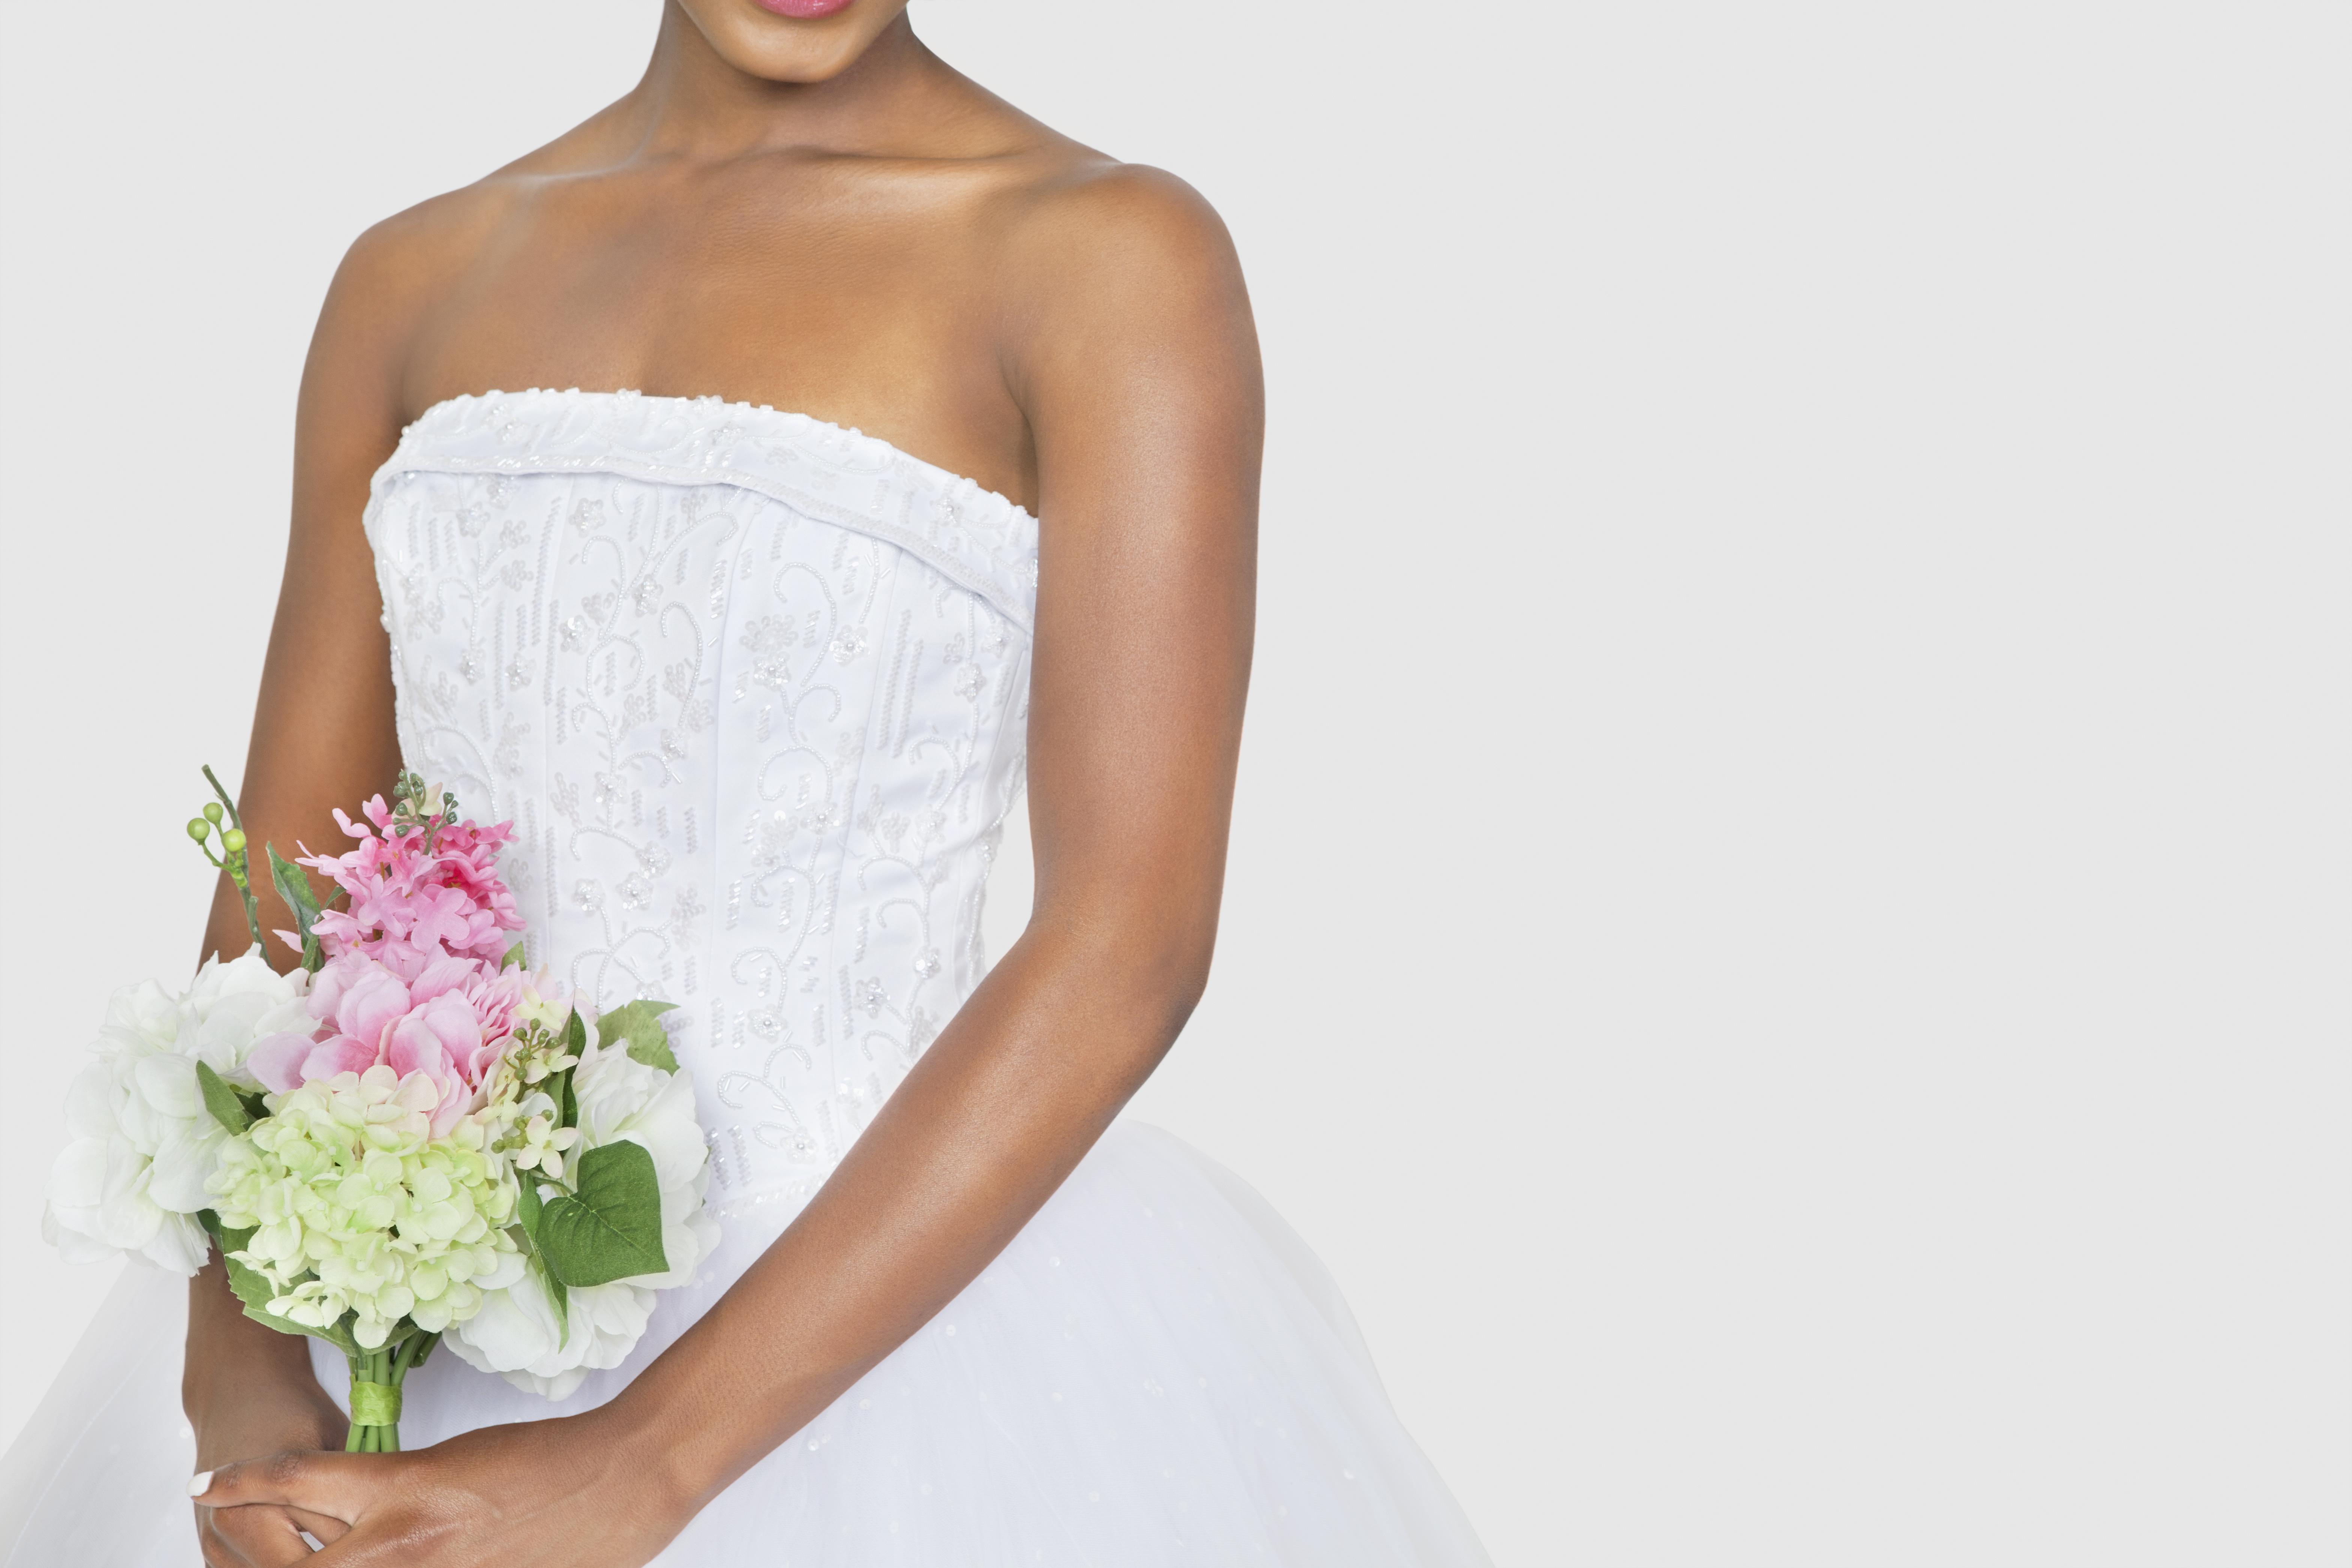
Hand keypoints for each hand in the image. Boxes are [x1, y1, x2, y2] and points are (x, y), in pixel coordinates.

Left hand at [186, 1407, 690, 1567]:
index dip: (239, 1486)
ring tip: (326, 1552)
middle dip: (258, 1553)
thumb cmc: (544, 1457)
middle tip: (239, 1549)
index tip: (205, 1487)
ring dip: (320, 1564)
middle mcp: (399, 1545)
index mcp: (398, 1488)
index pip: (292, 1482)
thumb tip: (341, 1522)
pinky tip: (396, 1564)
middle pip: (292, 1562)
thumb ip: (388, 1495)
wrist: (622, 1475)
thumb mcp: (450, 1462)